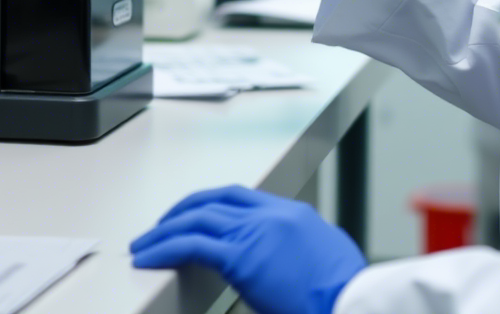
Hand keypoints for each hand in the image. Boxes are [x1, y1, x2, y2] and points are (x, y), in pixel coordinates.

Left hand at [130, 186, 366, 313]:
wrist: (354, 306)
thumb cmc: (345, 298)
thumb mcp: (326, 262)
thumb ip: (300, 252)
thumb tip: (283, 265)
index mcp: (293, 216)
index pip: (241, 197)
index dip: (211, 203)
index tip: (193, 214)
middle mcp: (272, 215)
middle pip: (215, 200)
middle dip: (183, 211)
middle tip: (160, 226)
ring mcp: (256, 232)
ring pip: (198, 217)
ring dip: (165, 229)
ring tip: (144, 244)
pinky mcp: (242, 257)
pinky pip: (193, 244)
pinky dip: (166, 246)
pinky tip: (149, 255)